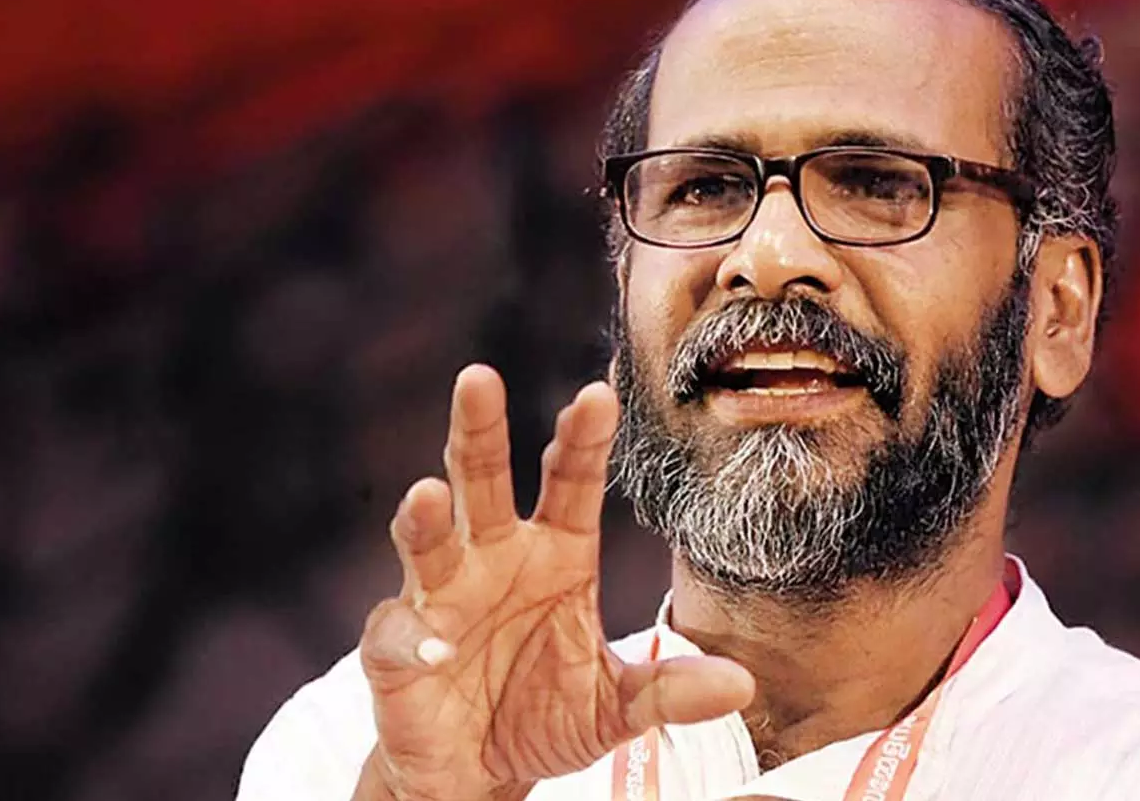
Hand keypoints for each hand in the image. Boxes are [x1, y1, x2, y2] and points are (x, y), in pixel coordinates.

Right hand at [353, 365, 754, 800]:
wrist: (481, 773)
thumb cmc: (547, 716)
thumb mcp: (616, 706)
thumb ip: (669, 690)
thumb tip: (743, 683)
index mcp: (556, 554)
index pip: (571, 481)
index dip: (584, 436)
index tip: (601, 390)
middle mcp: (496, 558)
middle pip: (483, 479)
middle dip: (479, 429)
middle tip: (479, 378)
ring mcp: (442, 597)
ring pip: (429, 540)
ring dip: (425, 518)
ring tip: (428, 496)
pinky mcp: (399, 648)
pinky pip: (397, 632)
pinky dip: (411, 635)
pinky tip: (433, 642)